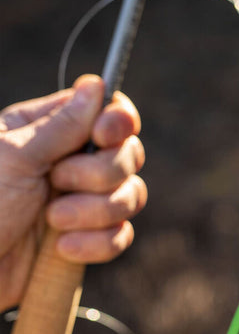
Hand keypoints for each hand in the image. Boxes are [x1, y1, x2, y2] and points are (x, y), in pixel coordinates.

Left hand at [0, 75, 146, 310]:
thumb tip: (98, 84)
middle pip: (128, 154)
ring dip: (96, 211)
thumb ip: (63, 124)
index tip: (102, 136)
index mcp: (47, 132)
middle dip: (101, 173)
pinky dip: (97, 244)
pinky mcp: (87, 240)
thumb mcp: (13, 157)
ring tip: (54, 221)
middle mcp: (70, 163)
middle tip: (58, 182)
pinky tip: (62, 249)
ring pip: (131, 196)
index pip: (108, 112)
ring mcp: (81, 203)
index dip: (117, 122)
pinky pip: (120, 236)